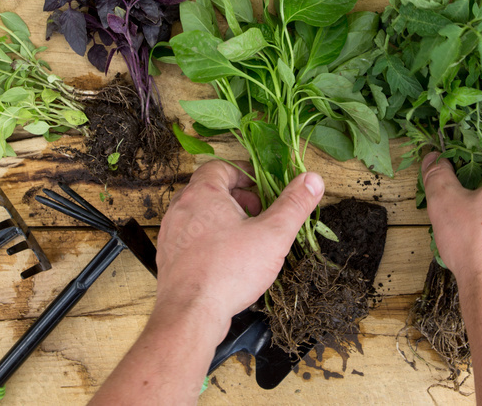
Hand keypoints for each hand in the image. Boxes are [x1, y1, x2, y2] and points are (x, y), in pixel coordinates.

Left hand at [153, 160, 324, 335]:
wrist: (190, 314)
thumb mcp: (272, 235)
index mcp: (202, 193)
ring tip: (245, 237)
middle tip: (258, 213)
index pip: (219, 167)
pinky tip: (227, 259)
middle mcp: (180, 208)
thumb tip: (313, 180)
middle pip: (209, 189)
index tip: (262, 187)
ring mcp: (171, 233)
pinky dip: (209, 239)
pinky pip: (191, 237)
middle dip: (237, 198)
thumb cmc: (229, 271)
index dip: (243, 173)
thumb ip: (294, 204)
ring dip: (223, 219)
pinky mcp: (168, 257)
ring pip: (199, 214)